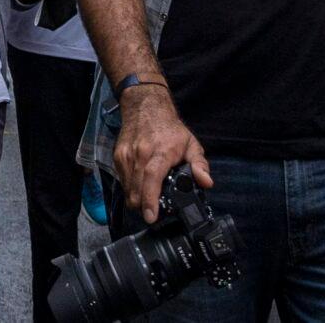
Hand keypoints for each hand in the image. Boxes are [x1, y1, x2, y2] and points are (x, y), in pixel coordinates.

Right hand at [114, 88, 210, 222]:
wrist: (145, 106)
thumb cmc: (170, 129)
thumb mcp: (191, 143)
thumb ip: (200, 164)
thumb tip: (206, 183)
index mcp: (161, 152)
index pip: (152, 177)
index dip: (150, 199)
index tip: (151, 217)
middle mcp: (140, 153)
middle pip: (136, 189)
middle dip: (143, 208)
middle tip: (153, 215)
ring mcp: (126, 155)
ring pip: (127, 189)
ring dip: (136, 200)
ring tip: (147, 204)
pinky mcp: (118, 156)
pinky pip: (122, 181)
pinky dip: (130, 189)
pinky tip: (140, 189)